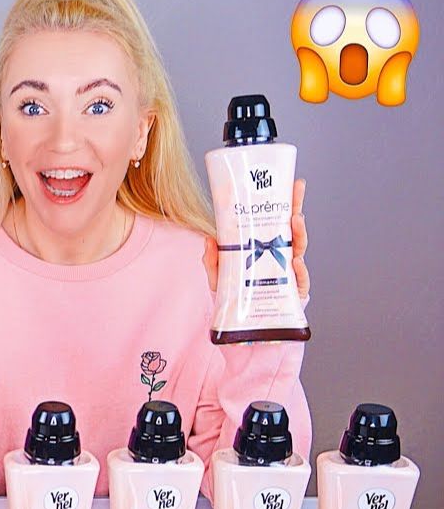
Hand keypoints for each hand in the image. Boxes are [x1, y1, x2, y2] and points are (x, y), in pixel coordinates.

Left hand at [203, 178, 309, 299]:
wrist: (245, 325)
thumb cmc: (236, 298)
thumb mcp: (219, 277)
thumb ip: (212, 261)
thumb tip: (208, 240)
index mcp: (264, 248)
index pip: (274, 222)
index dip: (281, 203)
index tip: (284, 183)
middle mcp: (279, 256)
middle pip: (291, 229)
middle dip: (295, 206)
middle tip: (297, 187)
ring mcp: (289, 273)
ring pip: (298, 249)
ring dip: (299, 233)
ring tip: (296, 219)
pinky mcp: (295, 293)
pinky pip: (300, 280)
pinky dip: (299, 271)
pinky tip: (295, 262)